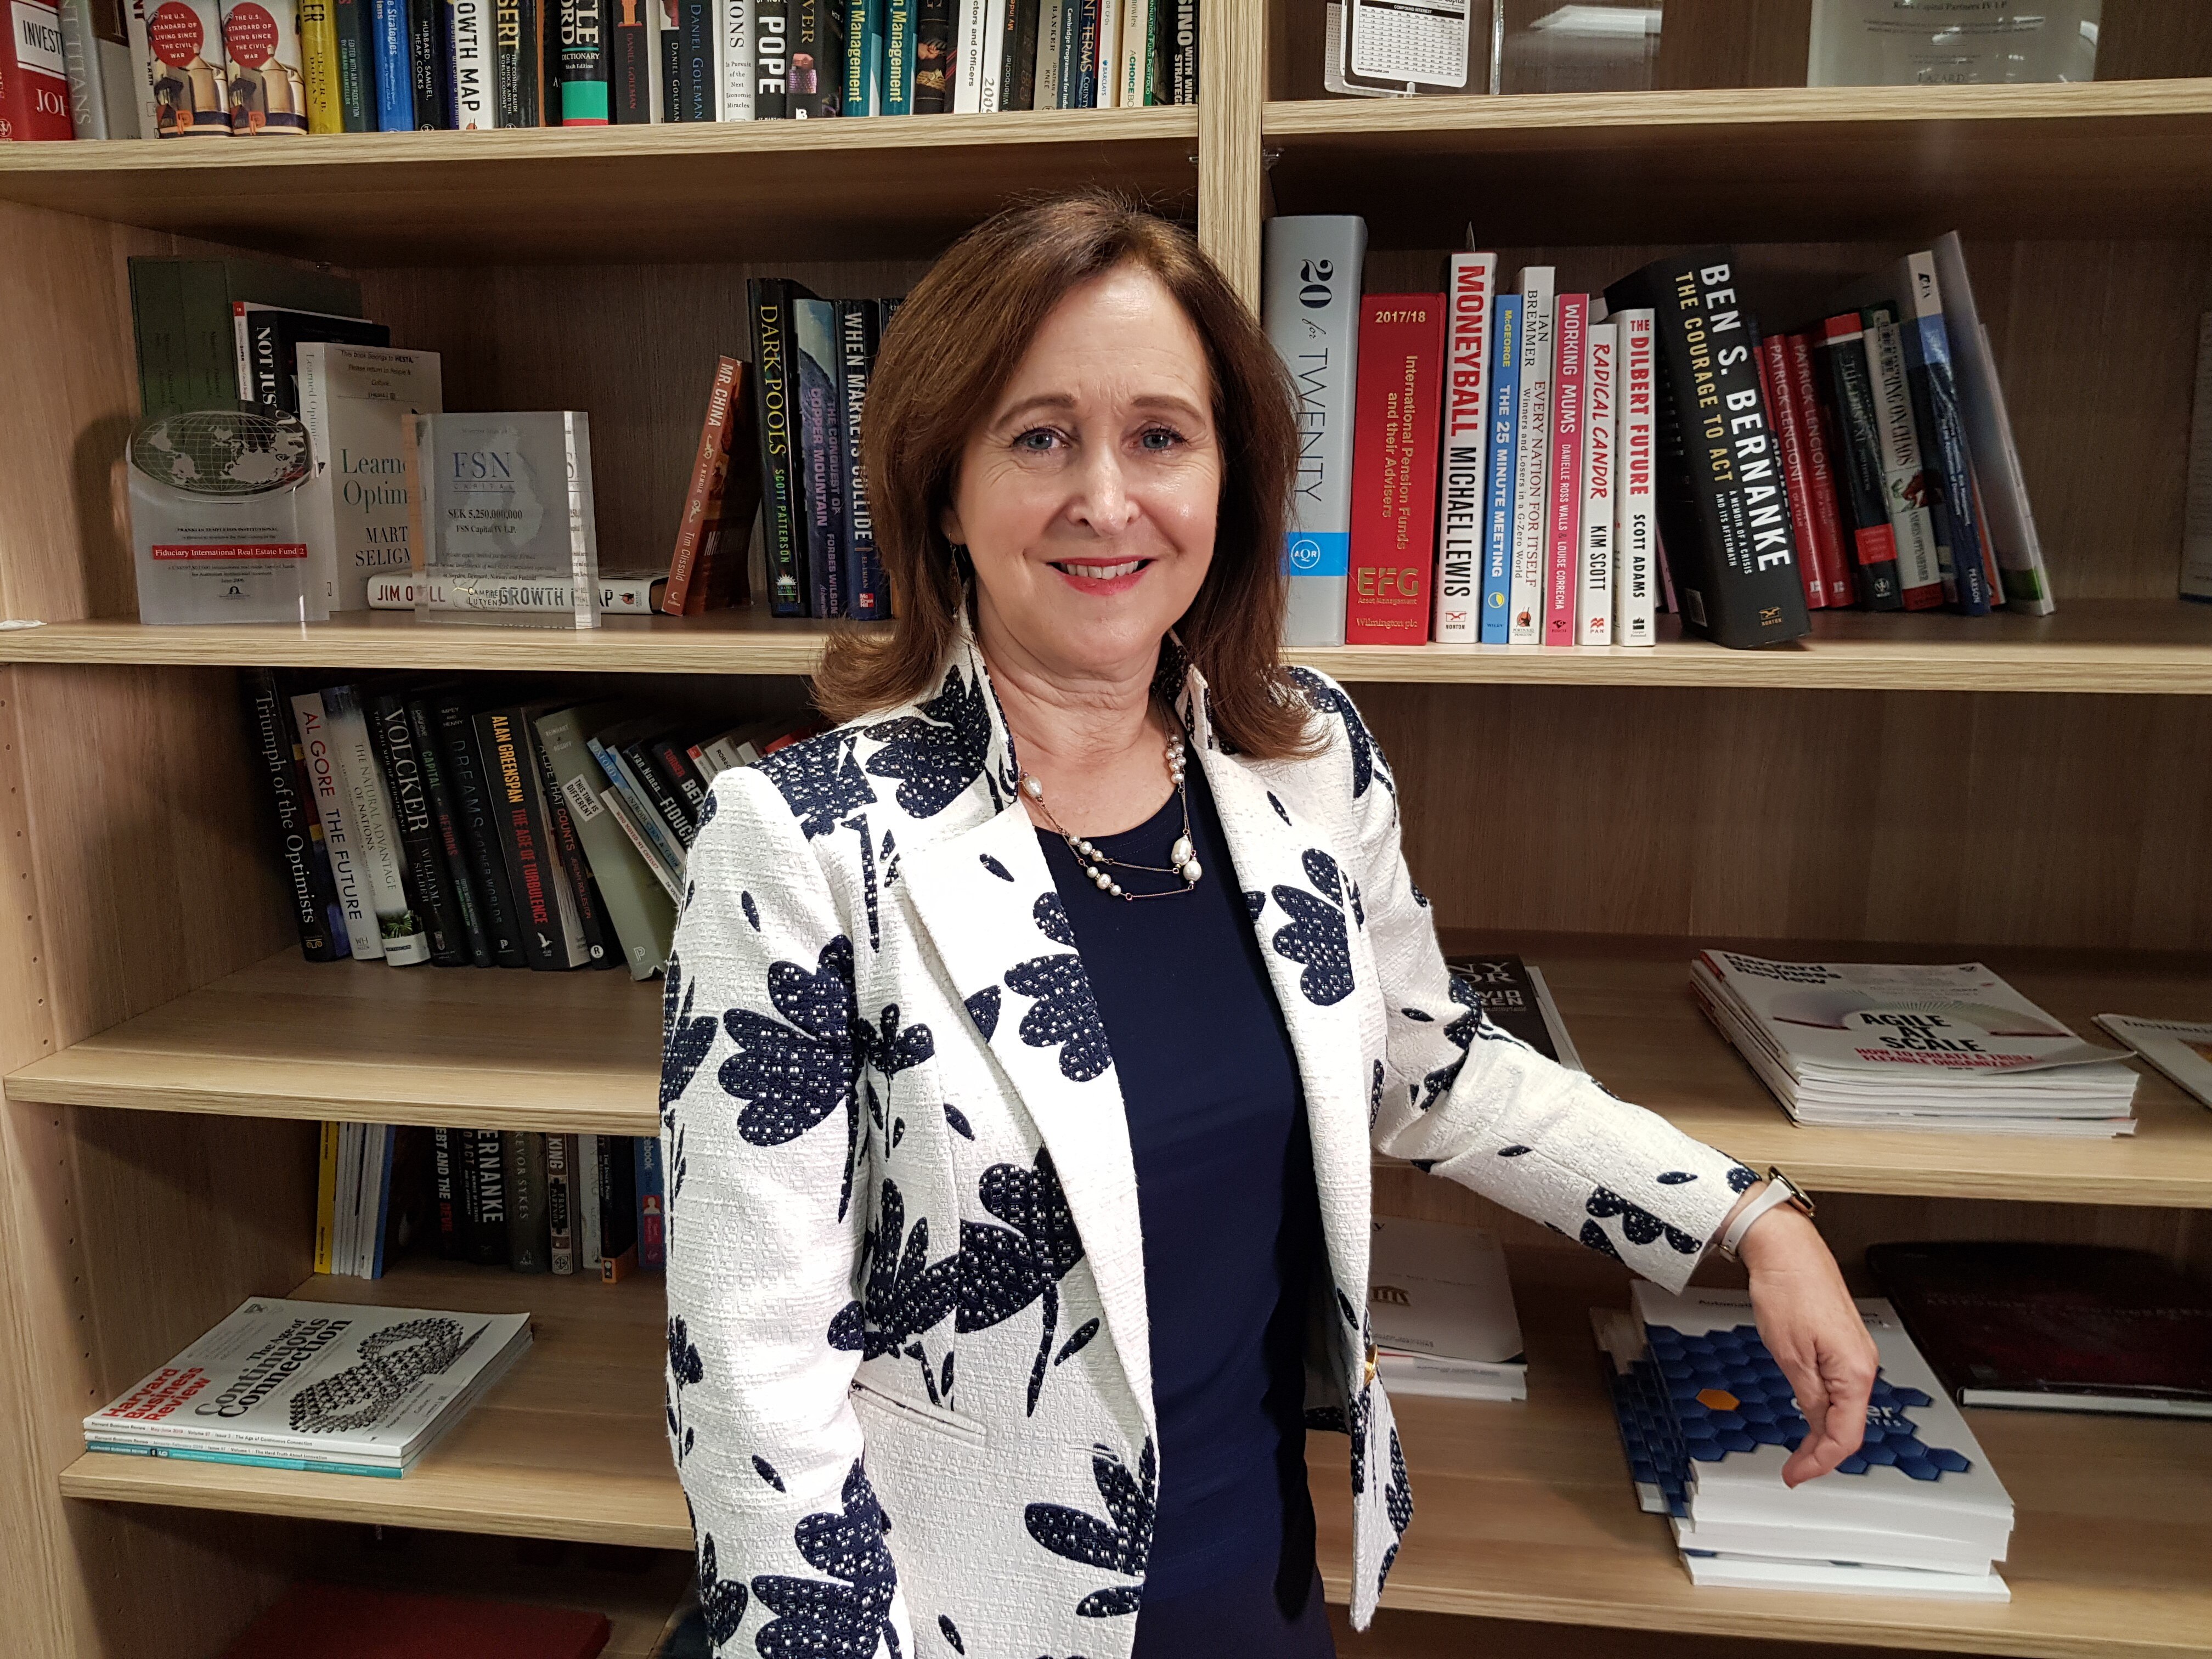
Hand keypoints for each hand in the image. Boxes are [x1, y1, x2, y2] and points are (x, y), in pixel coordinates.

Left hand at [1731, 1196, 1877, 1486]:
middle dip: (1822, 1451)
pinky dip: (1825, 1408)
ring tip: (1800, 1449)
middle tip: (1794, 1467)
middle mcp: (1863, 1365)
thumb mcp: (1790, 1354)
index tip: (1796, 1474)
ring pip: (1845, 1407)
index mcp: (1854, 1372)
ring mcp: (1855, 1354)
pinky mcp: (1843, 1344)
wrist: (1787, 1249)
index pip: (1845, 1436)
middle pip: (1848, 1425)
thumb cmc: (1788, 1289)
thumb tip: (1816, 1425)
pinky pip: (1840, 1387)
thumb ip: (1808, 1396)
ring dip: (1823, 1431)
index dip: (1820, 1462)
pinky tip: (1810, 1413)